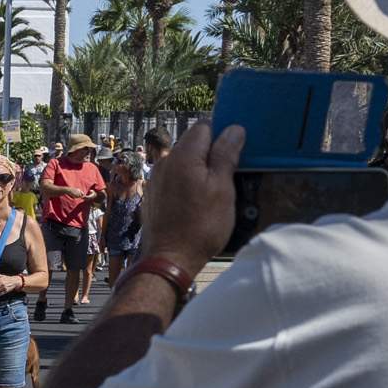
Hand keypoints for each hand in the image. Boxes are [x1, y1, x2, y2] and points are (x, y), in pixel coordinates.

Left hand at [139, 120, 241, 271]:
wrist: (169, 260)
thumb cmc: (201, 225)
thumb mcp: (222, 188)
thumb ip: (226, 155)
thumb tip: (234, 129)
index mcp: (182, 155)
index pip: (204, 127)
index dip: (222, 136)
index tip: (234, 155)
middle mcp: (164, 161)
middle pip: (192, 143)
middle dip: (210, 153)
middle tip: (227, 176)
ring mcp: (155, 178)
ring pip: (182, 161)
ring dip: (198, 169)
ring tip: (212, 192)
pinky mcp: (152, 194)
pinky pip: (173, 177)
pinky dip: (186, 182)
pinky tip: (195, 202)